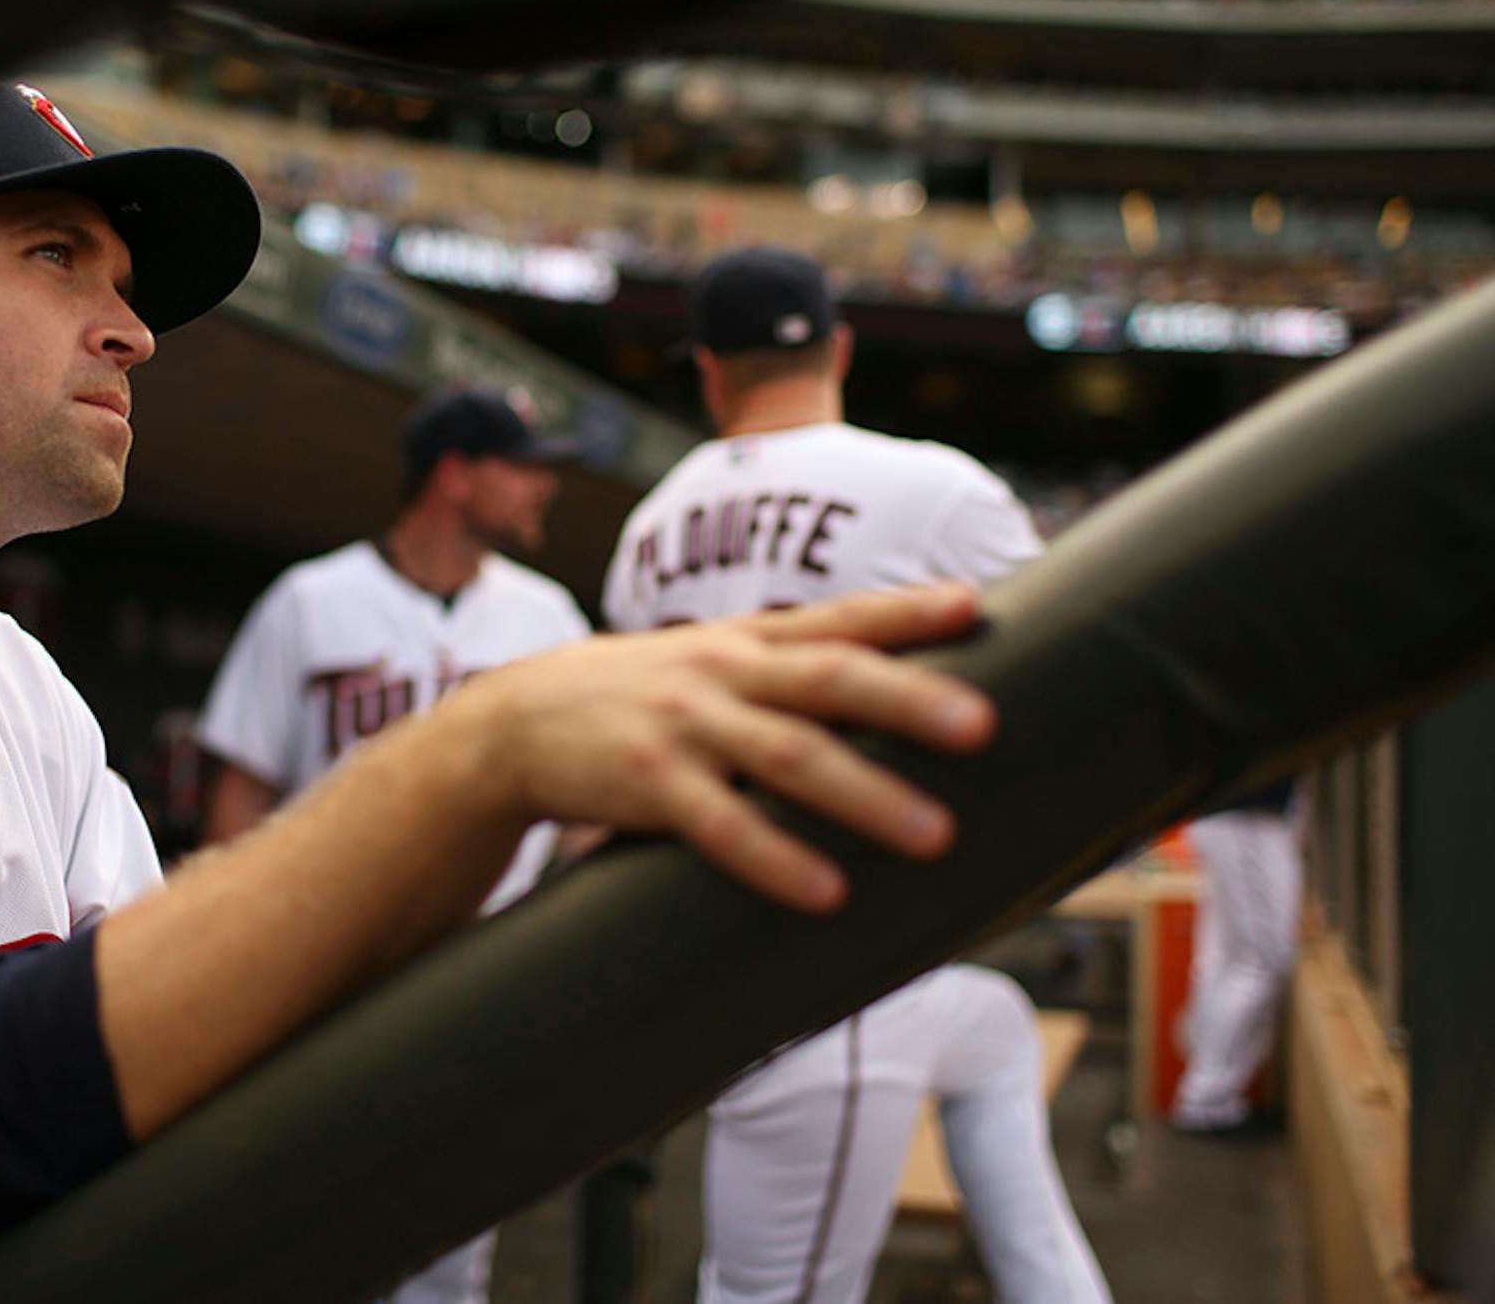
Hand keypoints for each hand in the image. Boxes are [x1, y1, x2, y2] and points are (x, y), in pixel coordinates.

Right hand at [438, 583, 992, 912]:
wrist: (512, 721)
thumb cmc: (634, 697)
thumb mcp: (704, 660)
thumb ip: (783, 667)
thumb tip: (889, 686)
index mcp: (745, 640)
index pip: (838, 618)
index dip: (907, 613)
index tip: (973, 606)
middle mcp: (722, 672)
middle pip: (829, 678)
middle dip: (910, 700)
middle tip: (983, 726)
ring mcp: (685, 726)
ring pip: (789, 757)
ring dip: (866, 795)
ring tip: (934, 835)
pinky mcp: (648, 784)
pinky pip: (721, 826)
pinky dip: (776, 858)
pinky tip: (827, 891)